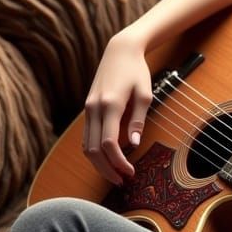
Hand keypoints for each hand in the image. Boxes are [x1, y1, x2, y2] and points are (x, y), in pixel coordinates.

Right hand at [83, 31, 152, 184]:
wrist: (120, 51)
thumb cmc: (137, 72)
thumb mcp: (145, 95)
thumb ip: (138, 120)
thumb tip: (133, 145)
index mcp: (110, 105)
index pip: (109, 143)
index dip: (118, 162)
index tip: (130, 173)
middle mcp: (94, 108)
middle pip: (93, 149)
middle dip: (106, 169)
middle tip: (122, 181)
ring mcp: (88, 109)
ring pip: (86, 145)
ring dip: (99, 163)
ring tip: (115, 174)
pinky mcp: (87, 109)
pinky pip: (87, 136)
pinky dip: (94, 151)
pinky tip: (108, 159)